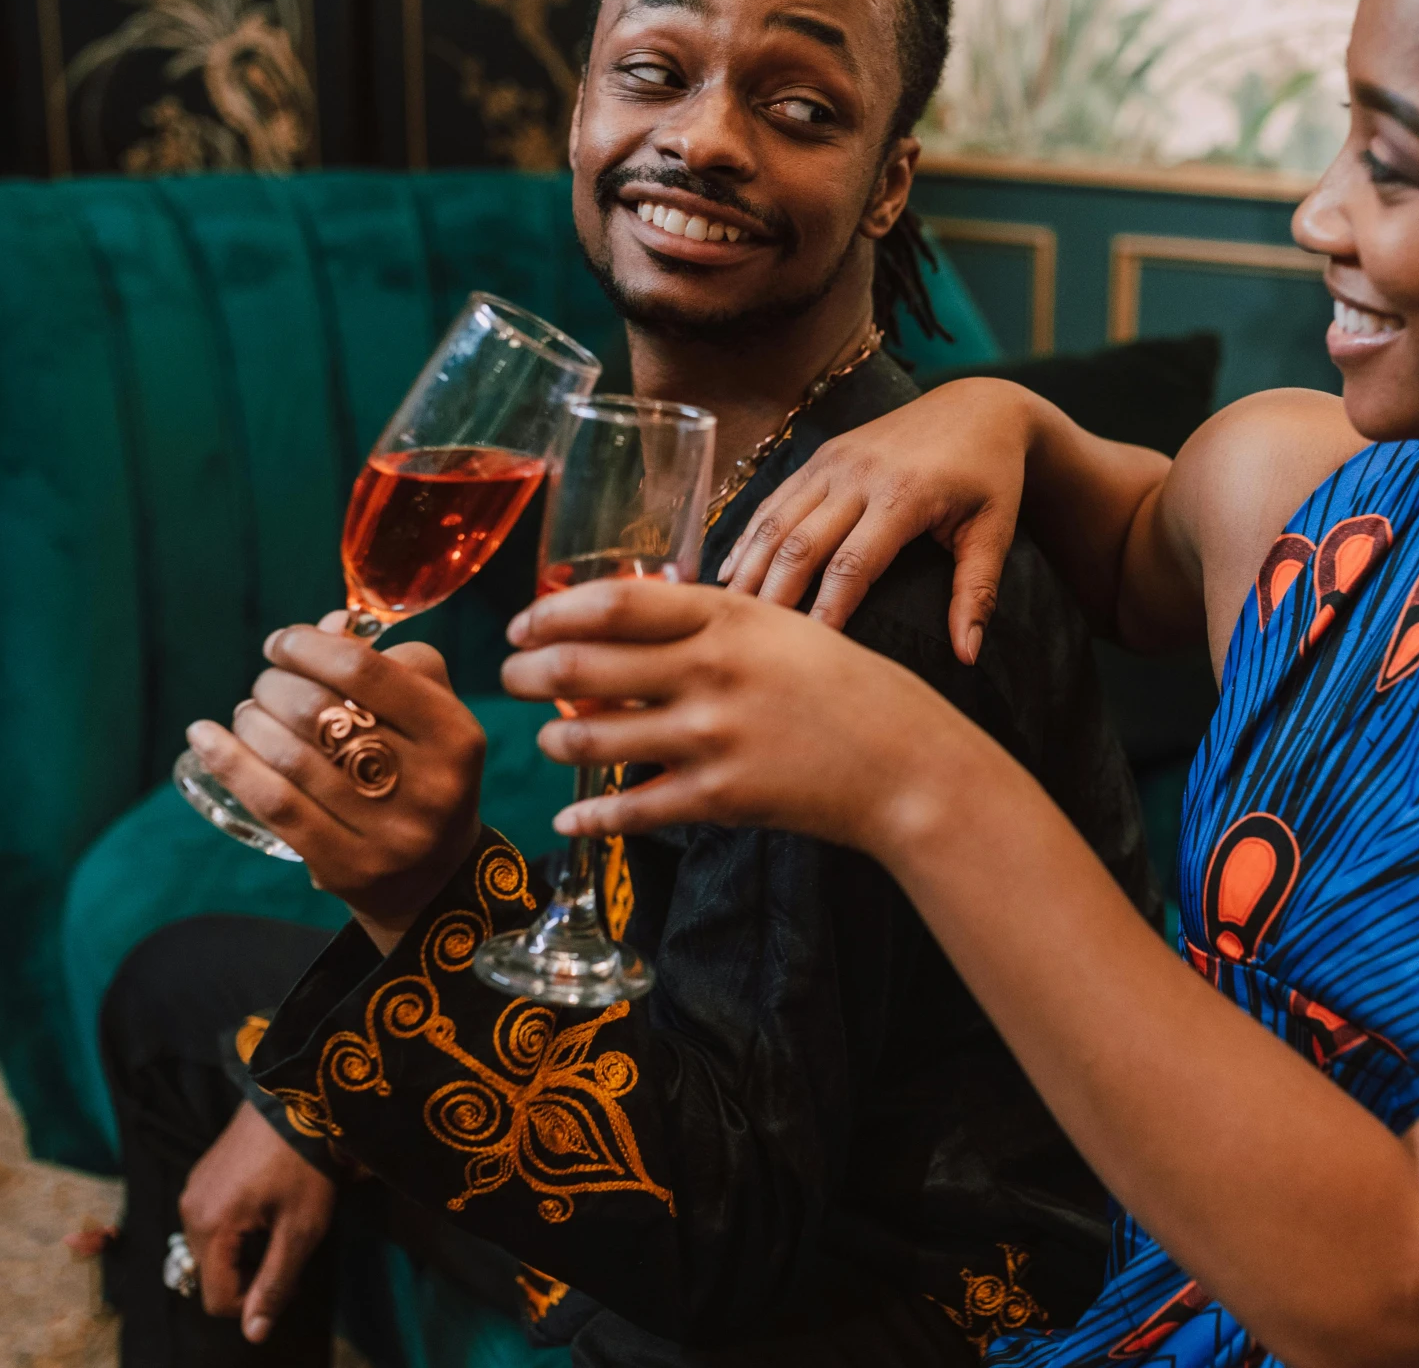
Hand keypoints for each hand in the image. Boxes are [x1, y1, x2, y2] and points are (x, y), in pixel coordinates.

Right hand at [179, 1104, 336, 1343]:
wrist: (299, 1098)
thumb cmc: (306, 1166)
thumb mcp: (301, 1229)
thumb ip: (275, 1283)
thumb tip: (254, 1334)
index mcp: (210, 1228)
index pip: (217, 1299)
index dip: (254, 1301)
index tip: (288, 1273)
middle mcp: (190, 1211)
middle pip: (212, 1274)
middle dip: (248, 1273)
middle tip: (287, 1242)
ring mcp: (192, 1189)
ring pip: (211, 1249)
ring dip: (243, 1249)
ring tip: (278, 1219)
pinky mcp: (202, 1174)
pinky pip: (211, 1220)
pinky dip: (235, 1226)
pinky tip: (265, 1202)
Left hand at [184, 612, 486, 952]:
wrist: (437, 878)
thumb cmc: (423, 774)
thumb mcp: (433, 716)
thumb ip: (390, 664)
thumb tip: (325, 628)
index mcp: (455, 735)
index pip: (366, 671)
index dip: (309, 647)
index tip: (283, 643)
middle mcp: (429, 785)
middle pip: (321, 712)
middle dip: (275, 685)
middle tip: (266, 685)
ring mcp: (388, 832)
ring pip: (291, 758)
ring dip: (251, 722)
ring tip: (248, 713)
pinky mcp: (347, 866)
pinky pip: (274, 804)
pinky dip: (229, 763)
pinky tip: (205, 738)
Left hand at [503, 580, 1018, 857]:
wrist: (907, 762)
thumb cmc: (846, 687)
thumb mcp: (782, 627)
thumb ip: (711, 619)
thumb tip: (634, 612)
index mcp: (728, 617)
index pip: (613, 601)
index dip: (552, 612)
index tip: (522, 624)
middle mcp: (712, 671)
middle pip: (586, 664)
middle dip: (530, 674)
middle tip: (511, 678)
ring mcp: (712, 736)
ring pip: (595, 737)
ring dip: (555, 740)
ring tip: (546, 738)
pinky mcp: (720, 797)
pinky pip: (632, 808)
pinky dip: (591, 815)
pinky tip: (569, 816)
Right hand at [716, 377, 1037, 662]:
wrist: (977, 406)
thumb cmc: (990, 477)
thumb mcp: (994, 532)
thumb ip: (977, 593)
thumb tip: (966, 657)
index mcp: (903, 495)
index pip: (852, 565)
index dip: (826, 612)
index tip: (809, 654)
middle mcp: (859, 475)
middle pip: (800, 544)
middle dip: (773, 597)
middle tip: (750, 646)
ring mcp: (834, 461)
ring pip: (776, 521)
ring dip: (748, 569)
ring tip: (726, 615)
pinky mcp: (821, 456)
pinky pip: (775, 500)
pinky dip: (748, 537)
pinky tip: (729, 573)